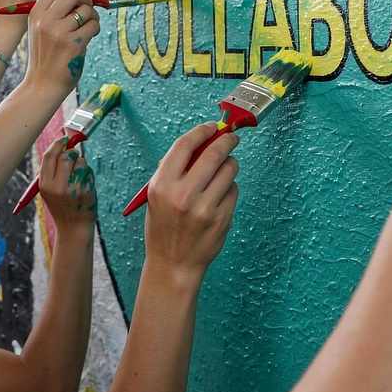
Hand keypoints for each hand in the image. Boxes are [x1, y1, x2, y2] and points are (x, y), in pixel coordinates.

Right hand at [23, 0, 99, 93]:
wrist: (43, 84)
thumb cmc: (47, 55)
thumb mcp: (41, 28)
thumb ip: (56, 9)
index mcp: (36, 13)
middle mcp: (45, 20)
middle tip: (89, 8)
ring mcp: (59, 32)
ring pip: (86, 10)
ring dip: (93, 16)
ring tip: (88, 27)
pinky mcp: (73, 44)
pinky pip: (93, 25)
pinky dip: (95, 28)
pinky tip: (90, 36)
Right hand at [38, 138, 96, 229]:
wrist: (73, 226)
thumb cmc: (61, 204)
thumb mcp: (49, 189)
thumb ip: (52, 170)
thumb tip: (62, 144)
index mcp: (45, 185)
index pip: (49, 157)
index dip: (57, 144)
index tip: (63, 139)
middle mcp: (57, 186)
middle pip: (66, 156)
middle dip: (71, 152)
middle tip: (73, 156)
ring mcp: (73, 189)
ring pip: (80, 161)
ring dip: (81, 164)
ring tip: (77, 177)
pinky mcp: (86, 191)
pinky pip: (88, 171)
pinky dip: (87, 173)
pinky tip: (84, 185)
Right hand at [144, 123, 239, 285]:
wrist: (173, 264)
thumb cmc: (164, 227)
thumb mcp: (157, 196)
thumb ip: (175, 169)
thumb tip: (201, 142)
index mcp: (162, 185)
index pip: (185, 145)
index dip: (201, 131)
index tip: (210, 127)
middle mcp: (183, 195)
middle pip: (213, 153)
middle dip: (226, 141)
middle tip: (231, 138)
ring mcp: (205, 207)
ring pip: (229, 170)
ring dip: (230, 165)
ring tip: (223, 171)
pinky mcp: (222, 218)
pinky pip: (234, 190)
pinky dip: (230, 188)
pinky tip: (219, 197)